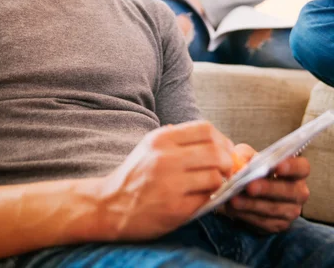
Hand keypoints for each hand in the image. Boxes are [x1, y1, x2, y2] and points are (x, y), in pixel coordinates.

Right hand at [99, 121, 233, 240]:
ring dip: (220, 181)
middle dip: (228, 161)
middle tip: (226, 168)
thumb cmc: (135, 175)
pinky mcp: (175, 209)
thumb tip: (214, 138)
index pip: (205, 129)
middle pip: (216, 151)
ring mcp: (171, 184)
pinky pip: (206, 199)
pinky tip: (201, 197)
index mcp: (161, 139)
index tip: (224, 149)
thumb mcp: (149, 146)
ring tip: (213, 184)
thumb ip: (177, 138)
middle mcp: (166, 158)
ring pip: (215, 176)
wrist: (109, 206)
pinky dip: (209, 198)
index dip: (221, 139)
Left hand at [222, 144, 309, 233]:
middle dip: (267, 188)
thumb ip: (245, 156)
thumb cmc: (251, 166)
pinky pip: (264, 222)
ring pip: (274, 208)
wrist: (246, 189)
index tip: (277, 166)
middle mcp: (299, 192)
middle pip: (289, 191)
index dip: (291, 167)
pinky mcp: (279, 225)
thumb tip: (242, 166)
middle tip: (250, 186)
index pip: (302, 167)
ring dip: (253, 204)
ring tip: (234, 199)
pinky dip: (247, 214)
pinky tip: (234, 208)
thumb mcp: (247, 155)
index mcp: (296, 170)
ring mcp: (291, 210)